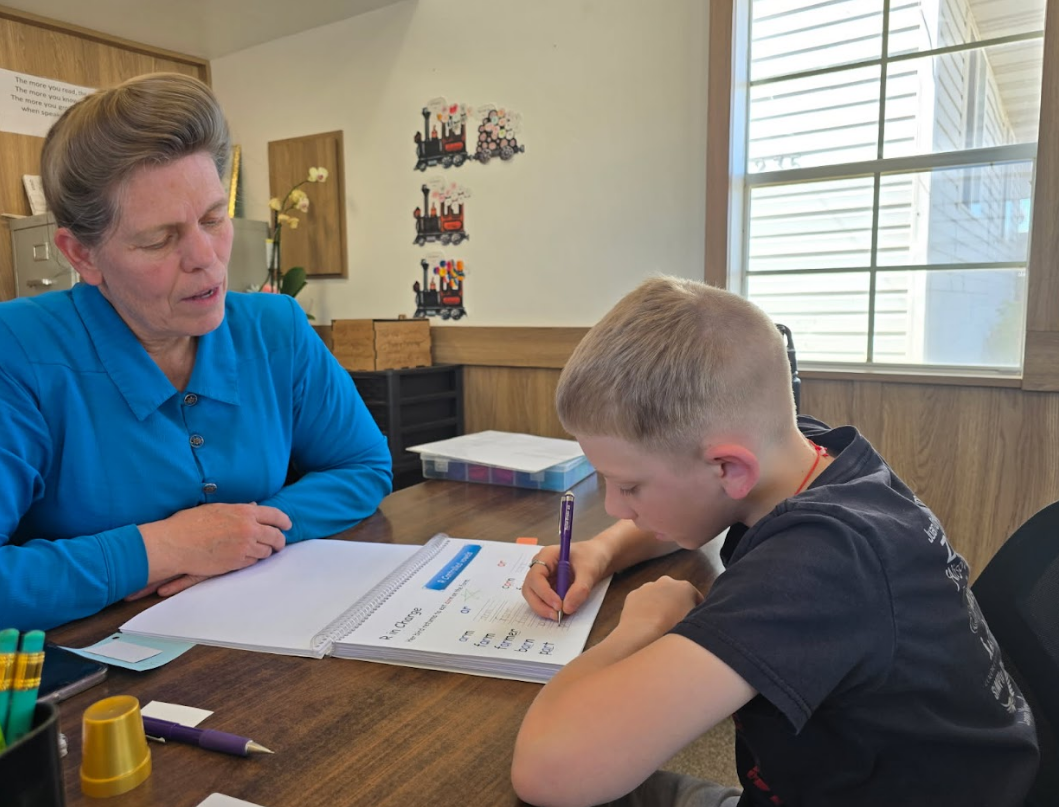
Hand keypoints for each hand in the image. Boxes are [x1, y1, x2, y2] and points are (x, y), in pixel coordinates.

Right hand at [139, 503, 291, 584]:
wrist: (175, 544)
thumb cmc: (190, 523)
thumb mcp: (217, 509)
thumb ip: (239, 509)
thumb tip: (254, 507)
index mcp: (245, 512)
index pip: (275, 515)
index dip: (284, 521)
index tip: (287, 525)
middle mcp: (248, 529)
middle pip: (275, 536)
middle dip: (279, 540)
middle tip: (278, 543)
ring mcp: (244, 547)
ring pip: (266, 551)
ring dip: (264, 551)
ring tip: (258, 550)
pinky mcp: (236, 563)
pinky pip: (252, 562)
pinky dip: (251, 560)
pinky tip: (243, 557)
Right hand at [523, 539, 610, 619]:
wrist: (599, 557)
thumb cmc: (592, 557)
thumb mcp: (590, 571)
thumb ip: (579, 589)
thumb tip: (567, 608)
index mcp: (546, 556)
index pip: (536, 576)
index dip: (544, 592)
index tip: (558, 605)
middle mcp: (540, 567)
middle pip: (529, 588)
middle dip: (540, 604)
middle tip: (556, 616)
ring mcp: (543, 578)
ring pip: (533, 596)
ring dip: (543, 608)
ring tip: (559, 616)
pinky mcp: (549, 588)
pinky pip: (543, 600)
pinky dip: (549, 608)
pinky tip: (561, 612)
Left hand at [618, 576, 703, 635]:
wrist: (642, 633)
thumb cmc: (672, 630)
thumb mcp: (693, 623)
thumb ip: (696, 616)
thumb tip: (696, 617)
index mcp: (685, 587)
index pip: (696, 598)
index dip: (696, 610)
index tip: (694, 621)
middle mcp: (667, 581)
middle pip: (675, 593)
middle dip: (676, 604)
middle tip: (675, 622)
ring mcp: (648, 586)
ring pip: (656, 595)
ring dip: (659, 605)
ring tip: (659, 624)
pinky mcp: (633, 594)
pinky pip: (641, 602)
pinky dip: (644, 609)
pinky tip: (646, 622)